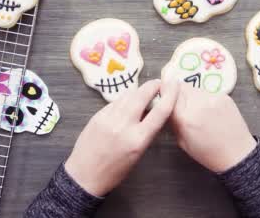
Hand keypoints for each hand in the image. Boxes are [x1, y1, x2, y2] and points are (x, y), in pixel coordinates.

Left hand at [65, 79, 177, 196]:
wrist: (85, 175)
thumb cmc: (115, 170)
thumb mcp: (138, 153)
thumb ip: (146, 131)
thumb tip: (152, 111)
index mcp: (138, 139)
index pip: (160, 112)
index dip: (170, 95)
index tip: (175, 85)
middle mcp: (123, 125)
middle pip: (142, 95)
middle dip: (153, 85)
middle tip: (159, 83)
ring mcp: (108, 118)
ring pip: (127, 95)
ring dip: (138, 91)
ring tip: (144, 92)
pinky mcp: (97, 115)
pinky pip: (115, 102)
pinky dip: (125, 99)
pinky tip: (127, 103)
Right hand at [168, 83, 256, 172]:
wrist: (237, 153)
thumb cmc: (208, 152)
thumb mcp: (182, 141)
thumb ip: (172, 120)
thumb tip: (164, 104)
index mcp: (186, 118)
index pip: (168, 93)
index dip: (163, 93)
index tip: (161, 95)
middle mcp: (199, 104)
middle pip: (179, 86)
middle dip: (175, 93)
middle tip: (177, 104)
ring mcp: (213, 98)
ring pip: (192, 87)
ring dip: (188, 94)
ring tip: (193, 109)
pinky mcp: (224, 96)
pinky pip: (205, 91)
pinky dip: (202, 97)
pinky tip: (206, 110)